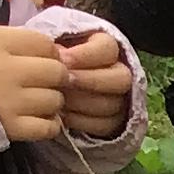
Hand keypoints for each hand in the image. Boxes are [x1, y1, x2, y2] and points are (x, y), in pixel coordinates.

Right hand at [0, 22, 66, 142]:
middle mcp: (8, 70)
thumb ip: (18, 42)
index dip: (50, 52)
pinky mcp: (14, 127)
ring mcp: (12, 101)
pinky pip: (49, 127)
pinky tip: (39, 119)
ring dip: (52, 101)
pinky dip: (50, 124)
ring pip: (55, 100)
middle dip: (56, 77)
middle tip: (47, 81)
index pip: (44, 43)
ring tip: (38, 101)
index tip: (45, 59)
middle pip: (56, 71)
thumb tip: (55, 51)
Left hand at [56, 24, 132, 138]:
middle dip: (90, 80)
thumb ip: (56, 49)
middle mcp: (121, 74)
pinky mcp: (114, 123)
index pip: (107, 49)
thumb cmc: (52, 60)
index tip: (62, 58)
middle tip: (64, 81)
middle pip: (120, 79)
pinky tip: (62, 114)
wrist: (53, 83)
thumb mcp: (54, 48)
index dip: (86, 55)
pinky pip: (104, 125)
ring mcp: (120, 101)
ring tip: (59, 98)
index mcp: (107, 48)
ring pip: (111, 104)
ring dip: (82, 102)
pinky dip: (81, 121)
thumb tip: (55, 55)